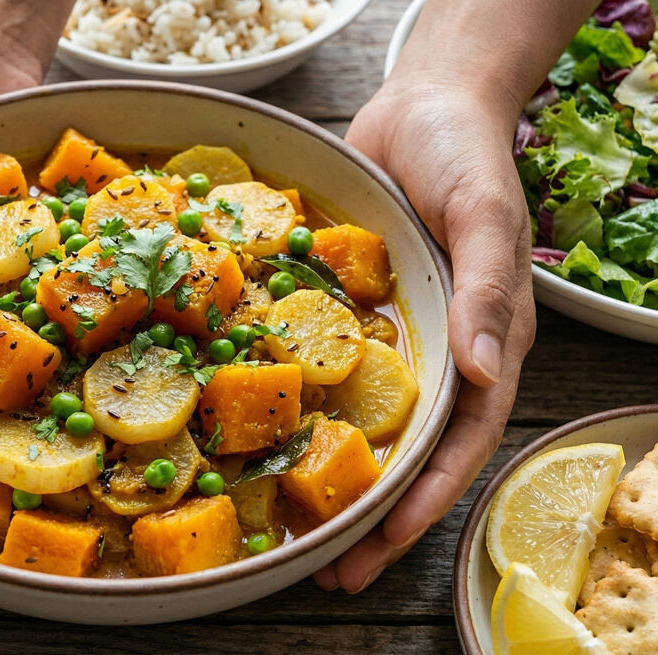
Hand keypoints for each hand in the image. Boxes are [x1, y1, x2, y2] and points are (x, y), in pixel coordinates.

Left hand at [312, 75, 536, 591]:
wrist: (419, 108)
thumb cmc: (464, 154)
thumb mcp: (485, 211)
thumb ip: (491, 288)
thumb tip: (488, 373)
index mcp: (484, 343)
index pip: (461, 440)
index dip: (427, 497)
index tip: (385, 543)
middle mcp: (439, 354)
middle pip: (410, 453)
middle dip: (375, 517)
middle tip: (332, 573)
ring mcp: (390, 340)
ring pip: (365, 427)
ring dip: (334, 482)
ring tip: (296, 536)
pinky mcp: (346, 316)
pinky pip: (324, 374)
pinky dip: (301, 414)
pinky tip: (262, 444)